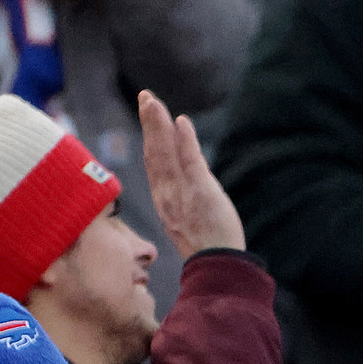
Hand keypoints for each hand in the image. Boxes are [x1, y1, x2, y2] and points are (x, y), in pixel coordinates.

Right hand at [138, 90, 242, 255]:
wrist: (217, 267)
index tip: (148, 113)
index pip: (154, 162)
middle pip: (154, 152)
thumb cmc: (207, 245)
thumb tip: (184, 180)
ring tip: (152, 101)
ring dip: (158, 125)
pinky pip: (190, 162)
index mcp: (164, 199)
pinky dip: (185, 141)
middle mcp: (167, 194)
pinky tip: (181, 121)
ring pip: (165, 153)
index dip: (149, 137)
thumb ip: (184, 194)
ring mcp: (182, 193)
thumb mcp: (188, 218)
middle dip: (149, 123)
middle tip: (146, 96)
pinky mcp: (200, 193)